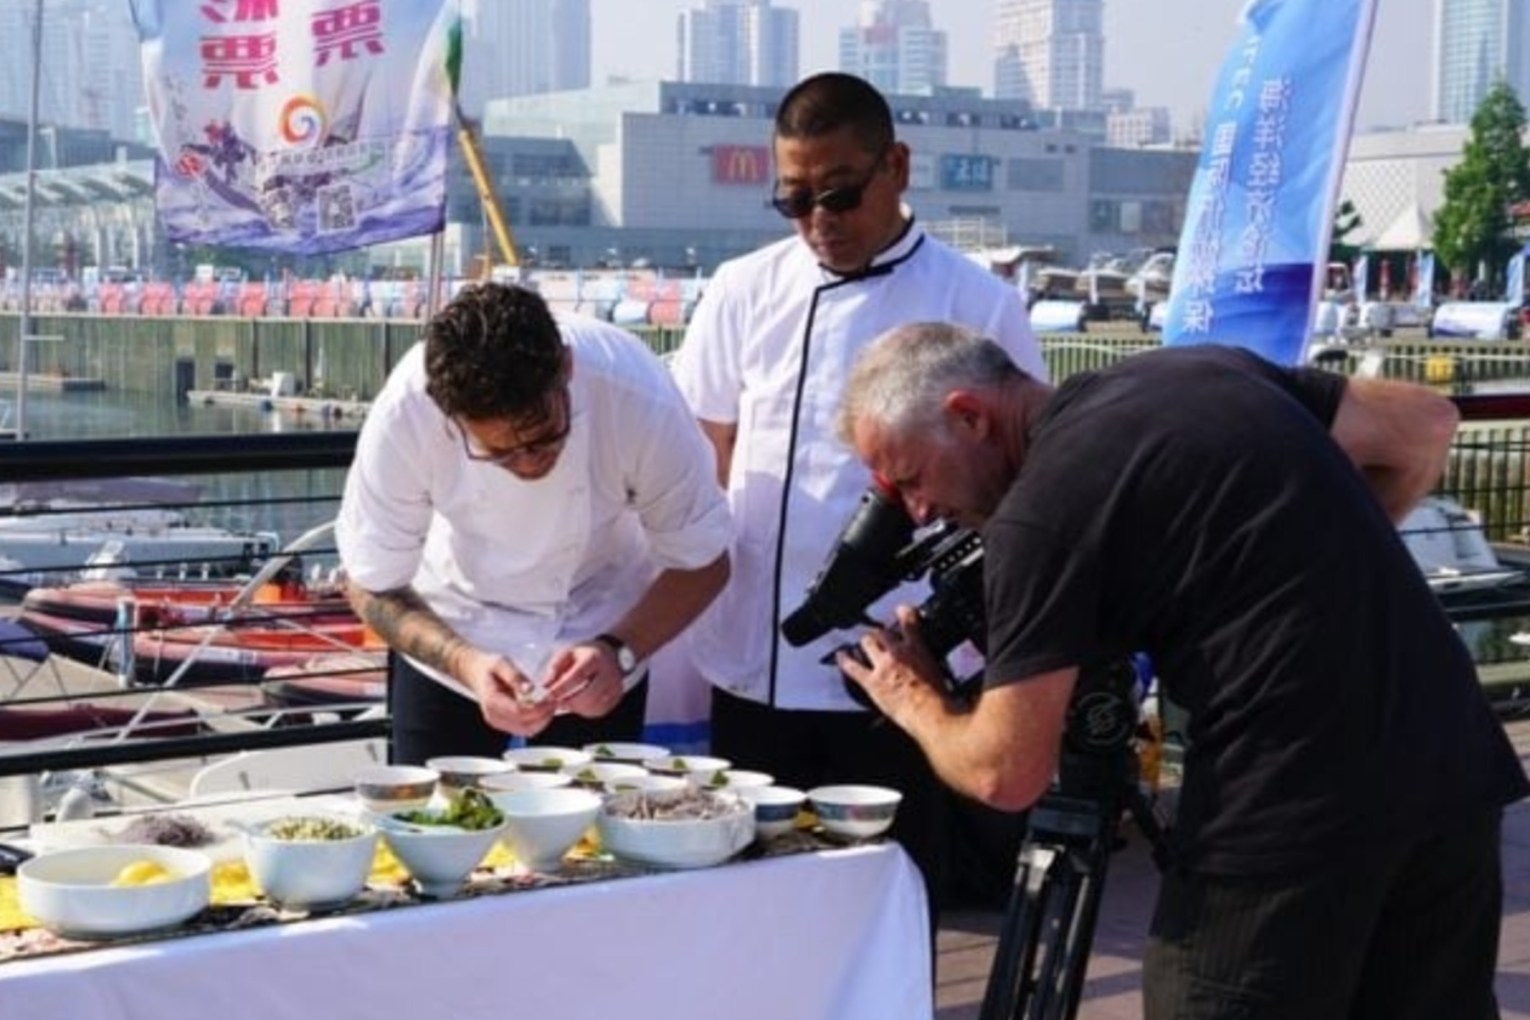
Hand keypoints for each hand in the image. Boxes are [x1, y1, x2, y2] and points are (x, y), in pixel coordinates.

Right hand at [454, 645, 557, 736]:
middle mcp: (494, 716)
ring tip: (549, 704)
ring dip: (542, 720)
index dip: (539, 708)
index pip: (520, 712)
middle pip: (525, 726)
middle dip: (543, 716)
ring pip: (526, 731)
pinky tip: (542, 708)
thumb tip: (530, 689)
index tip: (551, 697)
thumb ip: (515, 676)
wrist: (477, 674)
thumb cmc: (489, 667)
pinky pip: (524, 729)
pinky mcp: (504, 724)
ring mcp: (499, 723)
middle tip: (554, 701)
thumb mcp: (502, 663)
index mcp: (492, 702)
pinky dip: (537, 722)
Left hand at [542, 641, 626, 718]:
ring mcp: (615, 686)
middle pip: (589, 694)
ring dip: (576, 707)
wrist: (610, 654)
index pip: (578, 675)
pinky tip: (578, 704)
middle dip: (569, 701)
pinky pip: (599, 710)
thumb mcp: (567, 653)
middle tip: (556, 702)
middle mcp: (609, 672)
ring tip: (566, 702)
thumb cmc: (585, 655)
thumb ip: (555, 668)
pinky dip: (585, 711)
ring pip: (594, 705)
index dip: (562, 688)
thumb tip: (546, 685)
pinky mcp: (616, 697)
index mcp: (595, 658)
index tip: (549, 695)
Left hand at [836, 606, 944, 726]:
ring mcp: (882, 666)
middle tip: (883, 636)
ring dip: (866, 643)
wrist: (929, 715)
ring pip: (867, 643)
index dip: (904, 613)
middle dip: (883, 633)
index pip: (909, 622)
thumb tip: (943, 666)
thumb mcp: (945, 674)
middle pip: (883, 633)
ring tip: (865, 644)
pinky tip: (841, 656)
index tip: (902, 610)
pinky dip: (845, 660)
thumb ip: (940, 664)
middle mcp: (898, 653)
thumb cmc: (940, 700)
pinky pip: (852, 667)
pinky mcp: (871, 682)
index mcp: (918, 649)